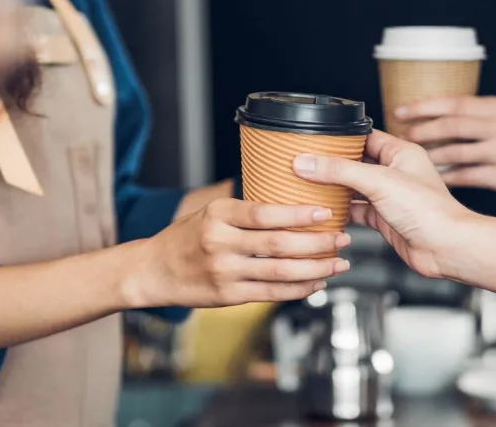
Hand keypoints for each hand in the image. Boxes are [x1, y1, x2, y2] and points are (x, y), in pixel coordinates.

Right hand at [128, 199, 351, 307]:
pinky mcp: (228, 296)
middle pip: (279, 244)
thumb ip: (246, 210)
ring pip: (280, 272)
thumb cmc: (187, 237)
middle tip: (343, 238)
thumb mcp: (211, 211)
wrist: (152, 270)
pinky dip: (298, 289)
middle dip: (317, 243)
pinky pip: (271, 294)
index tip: (325, 213)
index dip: (298, 215)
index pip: (265, 214)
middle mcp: (220, 243)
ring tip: (339, 262)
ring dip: (315, 268)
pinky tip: (317, 282)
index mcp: (219, 215)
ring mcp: (224, 272)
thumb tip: (293, 200)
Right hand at [292, 130, 478, 278]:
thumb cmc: (429, 211)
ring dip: (335, 188)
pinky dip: (342, 211)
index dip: (341, 138)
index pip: (365, 136)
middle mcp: (396, 172)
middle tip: (306, 163)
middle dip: (333, 165)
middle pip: (357, 163)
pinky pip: (358, 211)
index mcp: (401, 153)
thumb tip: (308, 162)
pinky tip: (325, 211)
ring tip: (309, 185)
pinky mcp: (385, 219)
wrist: (445, 248)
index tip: (315, 140)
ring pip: (355, 188)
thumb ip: (341, 170)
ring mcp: (390, 197)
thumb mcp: (379, 181)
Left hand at [396, 96, 495, 200]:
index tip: (402, 110)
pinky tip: (433, 178)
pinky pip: (468, 176)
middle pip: (452, 125)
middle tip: (402, 135)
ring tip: (412, 158)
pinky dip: (447, 177)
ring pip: (457, 152)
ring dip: (430, 155)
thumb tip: (437, 115)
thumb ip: (478, 114)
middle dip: (422, 130)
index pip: (455, 102)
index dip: (425, 106)